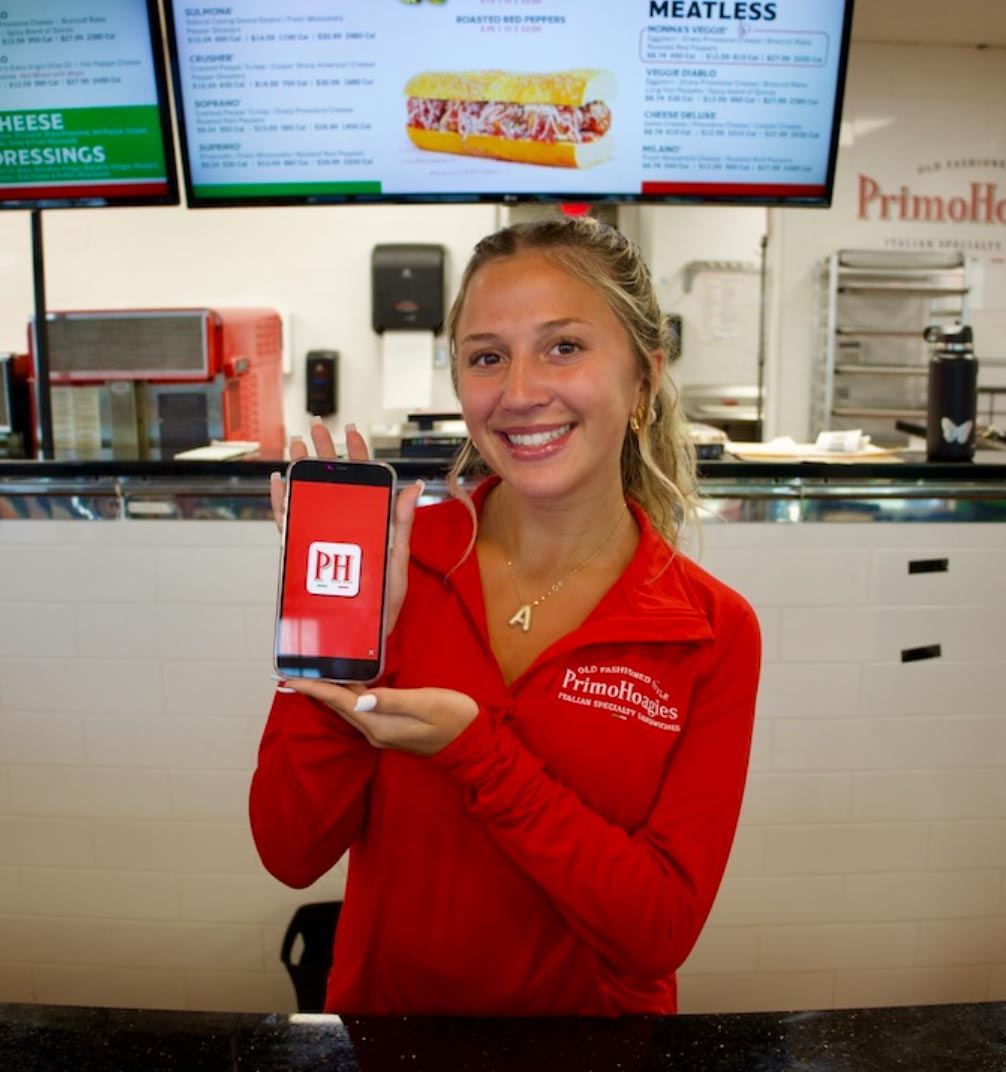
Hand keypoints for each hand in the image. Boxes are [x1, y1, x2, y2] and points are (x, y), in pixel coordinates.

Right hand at [270, 419, 422, 636]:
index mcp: (371, 525)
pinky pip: (289, 527)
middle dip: (324, 455)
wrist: (362, 638)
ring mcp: (323, 541)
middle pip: (333, 484)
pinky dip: (282, 505)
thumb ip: (401, 524)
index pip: (364, 484)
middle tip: (315, 429)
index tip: (350, 431)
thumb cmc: (385, 603)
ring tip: (296, 448)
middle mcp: (346, 529)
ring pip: (309, 499)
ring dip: (301, 473)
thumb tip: (413, 487)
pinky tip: (279, 485)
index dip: (357, 456)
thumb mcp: (397, 562)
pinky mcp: (305, 558)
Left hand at [279, 678, 478, 757]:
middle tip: (292, 673)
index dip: (314, 688)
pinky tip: (344, 686)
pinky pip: (360, 710)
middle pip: (338, 707)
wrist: (474, 744)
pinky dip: (346, 697)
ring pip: (348, 709)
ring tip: (311, 677)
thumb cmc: (454, 718)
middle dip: (315, 690)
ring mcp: (383, 732)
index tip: (289, 679)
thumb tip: (359, 699)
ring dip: (329, 693)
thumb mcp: (426, 703)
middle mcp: (376, 731)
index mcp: (381, 724)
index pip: (339, 702)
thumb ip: (392, 700)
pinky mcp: (391, 729)